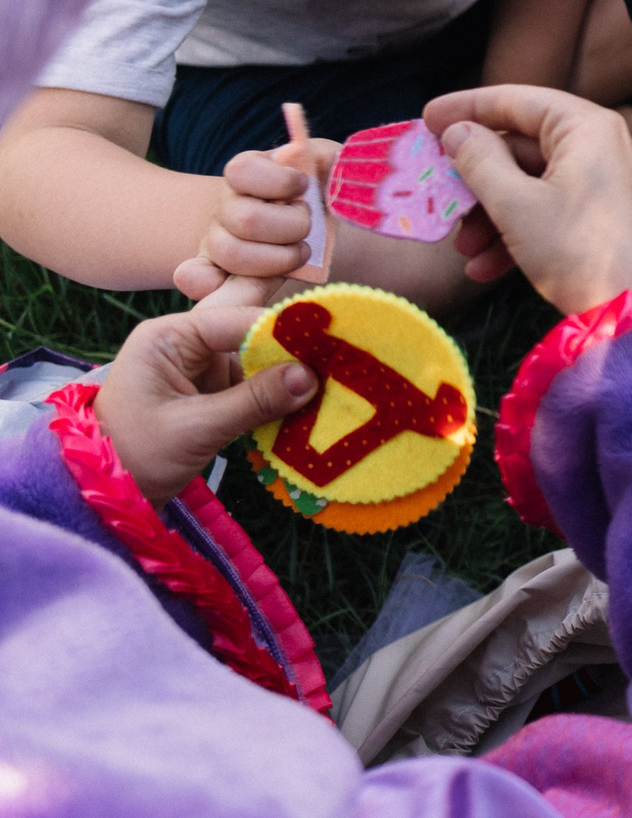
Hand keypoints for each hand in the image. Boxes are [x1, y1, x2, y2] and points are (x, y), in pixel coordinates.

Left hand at [92, 302, 317, 504]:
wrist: (105, 496)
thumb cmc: (134, 455)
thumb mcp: (194, 429)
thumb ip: (253, 401)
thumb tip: (311, 377)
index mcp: (168, 337)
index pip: (236, 321)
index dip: (283, 331)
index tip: (330, 344)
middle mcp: (187, 344)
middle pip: (252, 337)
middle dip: (292, 354)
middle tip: (340, 366)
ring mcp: (202, 369)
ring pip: (259, 363)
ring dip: (290, 379)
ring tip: (333, 387)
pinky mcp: (213, 394)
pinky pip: (255, 387)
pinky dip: (279, 398)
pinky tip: (309, 406)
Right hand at [172, 141, 343, 303]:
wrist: (324, 229)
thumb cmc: (328, 194)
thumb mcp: (332, 167)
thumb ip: (328, 160)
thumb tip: (325, 161)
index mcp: (249, 172)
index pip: (241, 171)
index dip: (280, 182)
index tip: (305, 187)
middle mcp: (227, 204)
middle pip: (246, 219)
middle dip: (292, 227)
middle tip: (310, 227)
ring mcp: (219, 238)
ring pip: (231, 253)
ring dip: (278, 259)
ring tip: (302, 252)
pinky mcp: (221, 271)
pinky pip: (200, 279)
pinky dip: (216, 283)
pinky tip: (243, 282)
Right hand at [420, 85, 631, 315]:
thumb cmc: (577, 251)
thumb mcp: (515, 205)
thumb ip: (479, 161)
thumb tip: (459, 131)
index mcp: (587, 127)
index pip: (517, 100)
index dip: (467, 107)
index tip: (425, 118)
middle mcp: (602, 145)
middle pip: (522, 146)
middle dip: (476, 179)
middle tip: (438, 195)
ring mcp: (605, 182)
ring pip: (531, 184)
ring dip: (491, 215)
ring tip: (463, 248)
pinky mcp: (603, 216)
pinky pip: (550, 210)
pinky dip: (516, 233)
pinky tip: (484, 268)